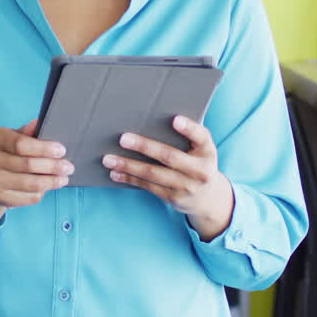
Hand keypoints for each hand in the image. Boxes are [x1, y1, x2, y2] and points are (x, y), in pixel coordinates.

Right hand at [0, 119, 72, 232]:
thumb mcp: (15, 137)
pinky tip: (49, 187)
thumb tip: (39, 123)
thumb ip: (28, 132)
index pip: (20, 144)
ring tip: (64, 178)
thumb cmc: (9, 153)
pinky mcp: (0, 197)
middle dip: (53, 166)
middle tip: (68, 167)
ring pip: (30, 183)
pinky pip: (28, 197)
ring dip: (51, 182)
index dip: (44, 148)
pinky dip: (42, 192)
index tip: (61, 150)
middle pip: (27, 164)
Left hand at [102, 115, 233, 241]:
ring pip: (153, 174)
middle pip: (170, 157)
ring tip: (109, 159)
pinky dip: (130, 179)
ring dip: (129, 166)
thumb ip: (187, 136)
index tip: (174, 119)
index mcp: (208, 151)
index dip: (189, 128)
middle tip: (123, 138)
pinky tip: (115, 173)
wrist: (208, 199)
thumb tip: (155, 117)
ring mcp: (186, 187)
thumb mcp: (200, 149)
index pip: (201, 137)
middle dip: (144, 147)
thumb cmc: (198, 163)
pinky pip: (148, 187)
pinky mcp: (173, 198)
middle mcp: (200, 171)